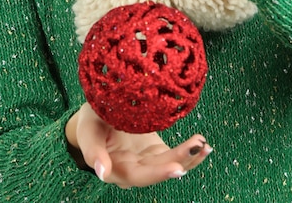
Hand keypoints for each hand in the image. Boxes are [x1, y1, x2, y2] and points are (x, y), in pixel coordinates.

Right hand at [66, 103, 211, 187]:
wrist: (95, 115)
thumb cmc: (89, 121)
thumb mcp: (87, 131)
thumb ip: (93, 151)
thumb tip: (101, 173)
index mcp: (114, 168)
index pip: (137, 175)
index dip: (157, 173)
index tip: (176, 168)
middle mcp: (132, 170)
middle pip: (157, 171)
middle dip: (179, 161)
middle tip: (196, 147)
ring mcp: (145, 161)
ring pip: (169, 165)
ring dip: (188, 157)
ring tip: (204, 144)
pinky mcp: (155, 151)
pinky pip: (174, 157)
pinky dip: (189, 153)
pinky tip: (204, 146)